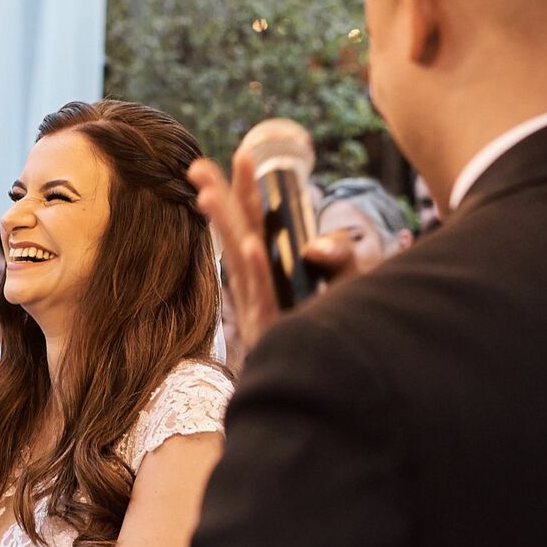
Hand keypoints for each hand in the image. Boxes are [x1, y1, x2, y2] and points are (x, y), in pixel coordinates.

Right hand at [189, 150, 360, 353]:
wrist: (335, 391)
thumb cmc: (341, 338)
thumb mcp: (350, 286)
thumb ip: (340, 256)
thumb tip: (316, 244)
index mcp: (273, 274)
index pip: (257, 224)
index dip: (249, 191)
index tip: (244, 155)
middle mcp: (261, 289)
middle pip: (238, 235)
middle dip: (219, 199)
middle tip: (197, 166)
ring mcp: (263, 311)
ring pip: (241, 261)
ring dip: (226, 225)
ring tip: (208, 193)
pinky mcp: (273, 332)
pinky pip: (264, 297)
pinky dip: (257, 271)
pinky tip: (251, 245)